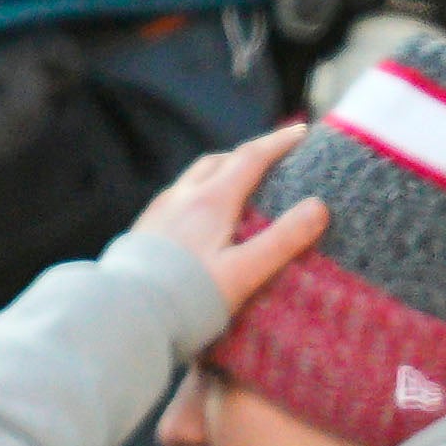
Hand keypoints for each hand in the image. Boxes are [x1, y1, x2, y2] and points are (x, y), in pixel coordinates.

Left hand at [128, 133, 332, 329]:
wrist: (126, 312)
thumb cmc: (189, 295)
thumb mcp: (244, 271)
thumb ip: (282, 239)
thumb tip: (318, 206)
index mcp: (209, 201)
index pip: (249, 158)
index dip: (279, 143)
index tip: (303, 133)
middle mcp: (180, 197)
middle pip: (219, 161)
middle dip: (249, 154)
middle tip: (274, 159)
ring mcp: (159, 211)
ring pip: (194, 178)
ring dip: (222, 172)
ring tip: (243, 185)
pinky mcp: (145, 228)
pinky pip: (178, 197)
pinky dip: (201, 192)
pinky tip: (205, 215)